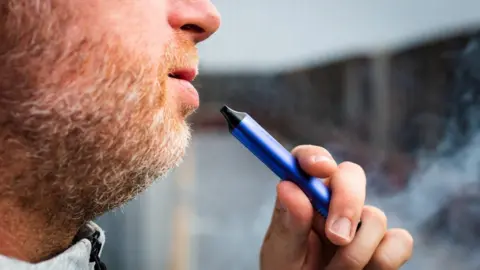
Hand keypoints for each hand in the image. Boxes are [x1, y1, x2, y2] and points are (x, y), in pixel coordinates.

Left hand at [260, 145, 412, 269]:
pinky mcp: (386, 245)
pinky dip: (383, 263)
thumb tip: (289, 186)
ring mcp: (361, 223)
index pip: (306, 162)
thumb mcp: (281, 255)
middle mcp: (332, 203)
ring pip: (375, 217)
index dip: (314, 157)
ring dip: (355, 253)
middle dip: (347, 203)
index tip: (320, 168)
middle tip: (336, 237)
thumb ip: (287, 225)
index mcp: (302, 198)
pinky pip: (399, 242)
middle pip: (351, 175)